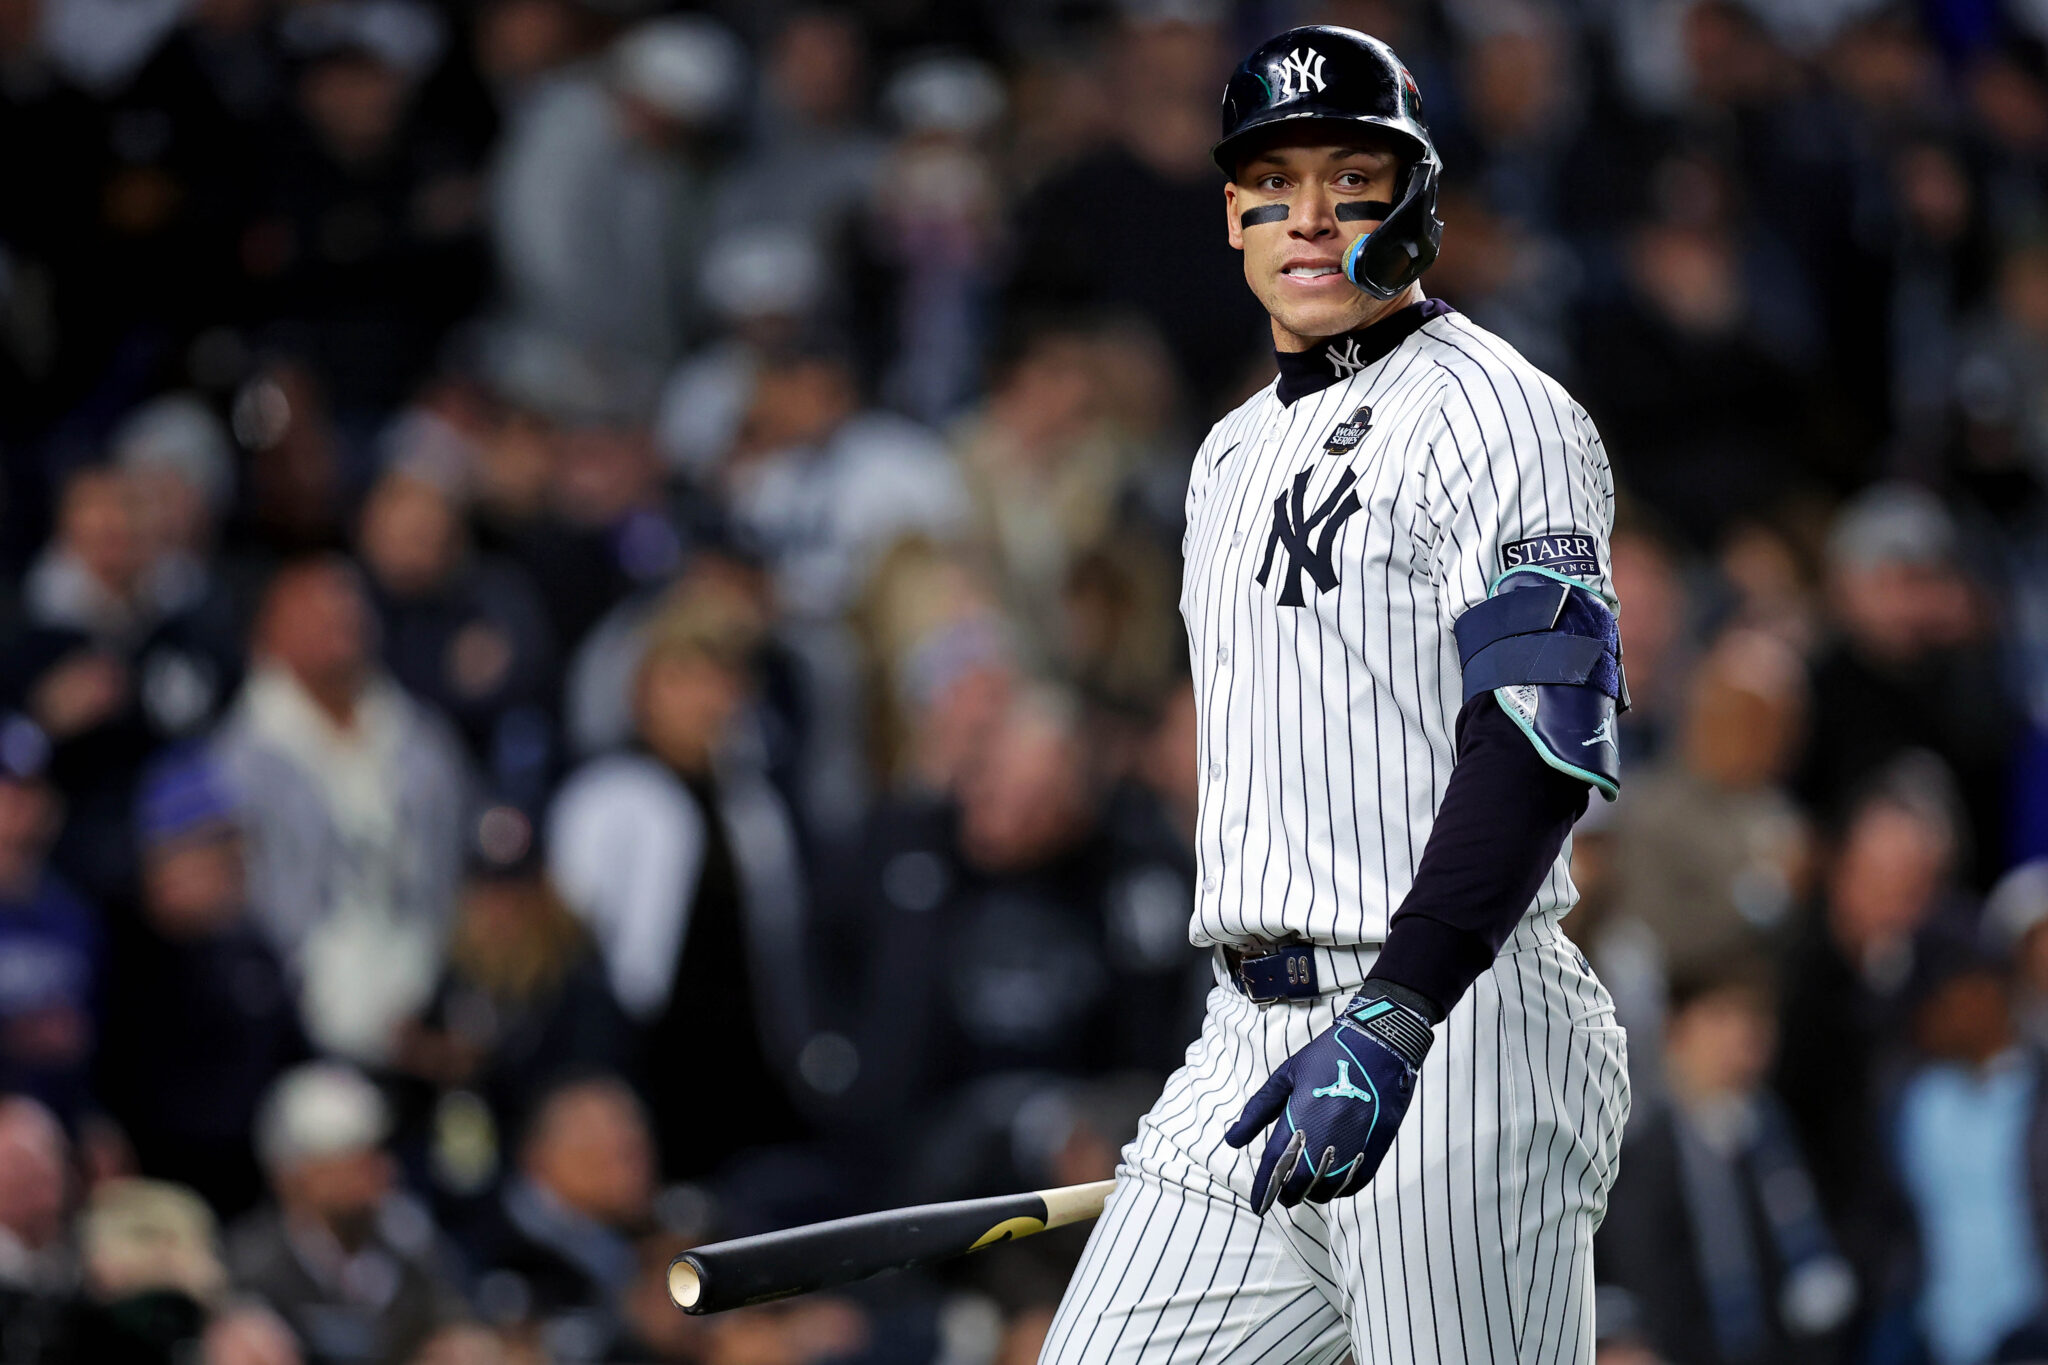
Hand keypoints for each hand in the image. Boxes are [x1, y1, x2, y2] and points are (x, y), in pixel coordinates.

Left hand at [1224, 984, 1435, 1212]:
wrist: (1379, 1043)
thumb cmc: (1328, 1056)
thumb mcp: (1287, 1076)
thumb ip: (1258, 1110)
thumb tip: (1232, 1140)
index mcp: (1299, 1116)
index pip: (1275, 1163)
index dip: (1264, 1188)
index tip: (1257, 1205)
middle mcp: (1325, 1134)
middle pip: (1300, 1181)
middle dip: (1286, 1195)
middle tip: (1281, 1198)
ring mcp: (1353, 1142)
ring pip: (1328, 1187)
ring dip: (1313, 1194)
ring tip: (1304, 1191)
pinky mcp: (1377, 1145)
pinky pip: (1356, 1181)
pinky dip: (1341, 1189)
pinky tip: (1331, 1185)